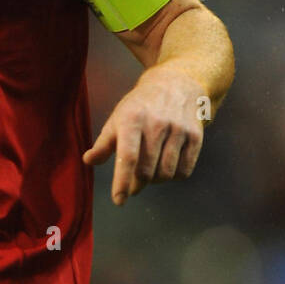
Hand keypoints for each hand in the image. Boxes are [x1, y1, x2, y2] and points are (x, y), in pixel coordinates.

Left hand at [82, 65, 206, 204]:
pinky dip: (174, 176)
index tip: (119, 200)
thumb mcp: (118, 118)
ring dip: (156, 180)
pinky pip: (184, 171)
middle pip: (147, 171)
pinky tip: (167, 166)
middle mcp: (157, 124)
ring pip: (166, 174)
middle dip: (137, 183)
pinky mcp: (196, 136)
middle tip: (133, 184)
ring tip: (150, 172)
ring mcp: (179, 130)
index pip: (128, 156)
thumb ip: (104, 143)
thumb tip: (88, 161)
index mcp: (133, 119)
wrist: (177, 84)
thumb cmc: (141, 106)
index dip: (122, 181)